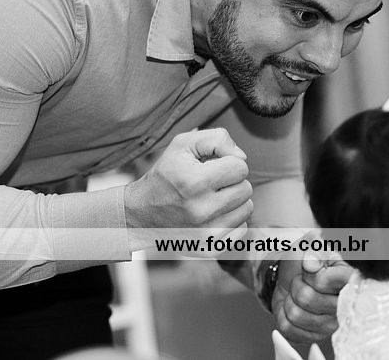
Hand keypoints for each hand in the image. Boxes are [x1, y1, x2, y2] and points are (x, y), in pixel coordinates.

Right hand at [123, 129, 252, 247]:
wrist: (141, 214)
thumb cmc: (166, 175)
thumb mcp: (182, 145)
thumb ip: (216, 139)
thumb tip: (242, 156)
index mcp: (194, 182)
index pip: (240, 167)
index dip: (229, 162)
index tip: (213, 166)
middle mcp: (201, 210)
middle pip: (246, 189)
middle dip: (232, 182)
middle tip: (212, 183)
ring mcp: (206, 233)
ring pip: (246, 209)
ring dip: (233, 201)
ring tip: (212, 198)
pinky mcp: (210, 249)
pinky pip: (242, 230)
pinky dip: (231, 221)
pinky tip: (213, 215)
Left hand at [270, 240, 352, 343]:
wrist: (290, 275)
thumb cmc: (305, 259)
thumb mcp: (310, 244)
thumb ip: (314, 246)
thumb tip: (310, 264)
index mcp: (349, 280)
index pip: (325, 281)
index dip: (311, 274)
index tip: (310, 267)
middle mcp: (344, 306)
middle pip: (306, 298)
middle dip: (296, 284)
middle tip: (302, 280)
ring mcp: (331, 325)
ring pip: (295, 314)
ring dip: (289, 299)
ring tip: (297, 293)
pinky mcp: (314, 337)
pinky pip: (288, 328)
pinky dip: (283, 314)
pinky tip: (293, 306)